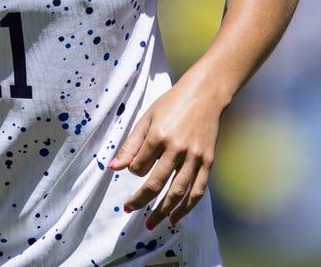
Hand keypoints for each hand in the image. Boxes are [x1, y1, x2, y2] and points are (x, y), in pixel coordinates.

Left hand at [108, 82, 222, 228]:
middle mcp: (177, 148)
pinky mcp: (208, 162)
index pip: (139, 166)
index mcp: (159, 135)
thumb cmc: (171, 105)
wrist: (204, 95)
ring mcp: (194, 157)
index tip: (134, 170)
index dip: (133, 171)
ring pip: (177, 192)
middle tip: (129, 210)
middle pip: (155, 183)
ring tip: (150, 224)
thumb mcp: (146, 119)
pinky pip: (198, 191)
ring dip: (163, 211)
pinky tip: (176, 219)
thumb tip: (113, 168)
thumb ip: (130, 145)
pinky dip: (187, 208)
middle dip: (140, 200)